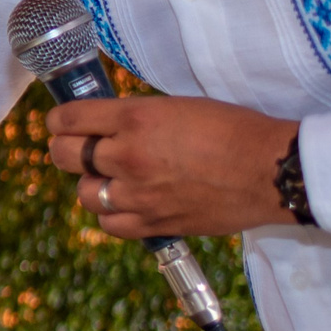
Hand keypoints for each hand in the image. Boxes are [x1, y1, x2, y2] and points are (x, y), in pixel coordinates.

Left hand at [45, 96, 297, 237]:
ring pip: (85, 194)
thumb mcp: (178, 106)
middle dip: (67, 150)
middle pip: (64, 156)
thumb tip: (105, 125)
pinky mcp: (155, 223)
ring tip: (112, 179)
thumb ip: (136, 117)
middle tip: (81, 150)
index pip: (68, 119)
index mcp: (135, 118)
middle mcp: (128, 156)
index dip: (59, 121)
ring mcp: (139, 194)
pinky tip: (126, 204)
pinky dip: (112, 215)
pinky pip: (110, 224)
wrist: (271, 170)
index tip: (62, 124)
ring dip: (93, 185)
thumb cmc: (233, 130)